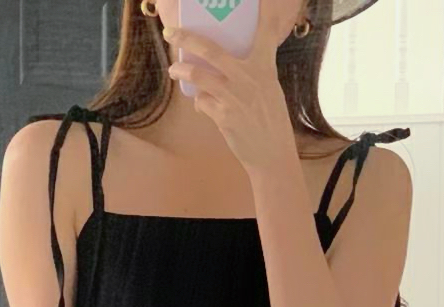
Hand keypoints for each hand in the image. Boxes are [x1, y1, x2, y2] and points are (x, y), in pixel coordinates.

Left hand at [163, 2, 298, 174]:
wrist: (273, 155)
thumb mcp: (269, 90)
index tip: (258, 2)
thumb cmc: (270, 122)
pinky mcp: (223, 116)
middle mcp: (248, 78)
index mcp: (264, 68)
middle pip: (210, 50)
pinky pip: (202, 102)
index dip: (262, 15)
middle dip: (186, 38)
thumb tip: (221, 65)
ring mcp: (233, 97)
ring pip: (197, 75)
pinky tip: (202, 105)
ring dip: (181, 71)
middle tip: (171, 33)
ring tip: (174, 70)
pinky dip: (199, 102)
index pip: (265, 34)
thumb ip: (250, 73)